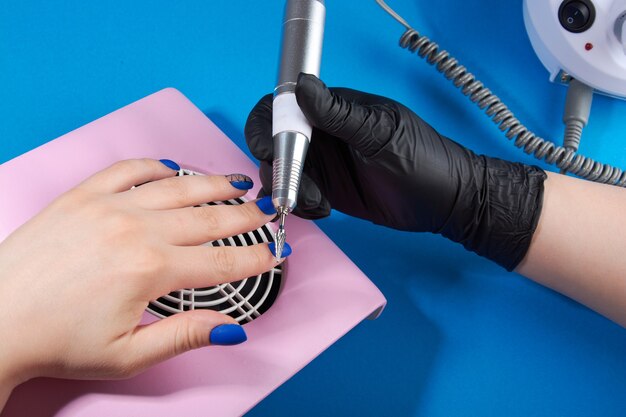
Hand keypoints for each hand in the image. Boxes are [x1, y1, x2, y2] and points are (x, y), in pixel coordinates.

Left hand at [0, 159, 283, 404]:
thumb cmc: (54, 341)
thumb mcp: (128, 355)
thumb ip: (185, 335)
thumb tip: (230, 329)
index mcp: (150, 270)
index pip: (222, 261)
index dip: (255, 258)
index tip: (274, 252)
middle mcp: (135, 229)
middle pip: (209, 217)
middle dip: (246, 215)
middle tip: (268, 211)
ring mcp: (108, 206)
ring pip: (178, 186)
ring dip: (214, 183)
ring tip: (238, 183)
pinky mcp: (83, 195)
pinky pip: (129, 169)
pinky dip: (157, 166)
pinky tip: (175, 169)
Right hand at [245, 73, 545, 269]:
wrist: (445, 202)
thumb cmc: (422, 160)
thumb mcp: (380, 135)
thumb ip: (339, 113)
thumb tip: (301, 84)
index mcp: (332, 109)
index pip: (284, 107)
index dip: (267, 127)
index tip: (273, 153)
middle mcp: (322, 134)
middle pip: (274, 142)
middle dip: (276, 166)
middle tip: (291, 190)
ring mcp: (324, 163)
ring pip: (282, 172)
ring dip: (289, 190)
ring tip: (318, 204)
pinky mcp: (327, 189)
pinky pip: (296, 194)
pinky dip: (298, 204)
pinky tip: (322, 211)